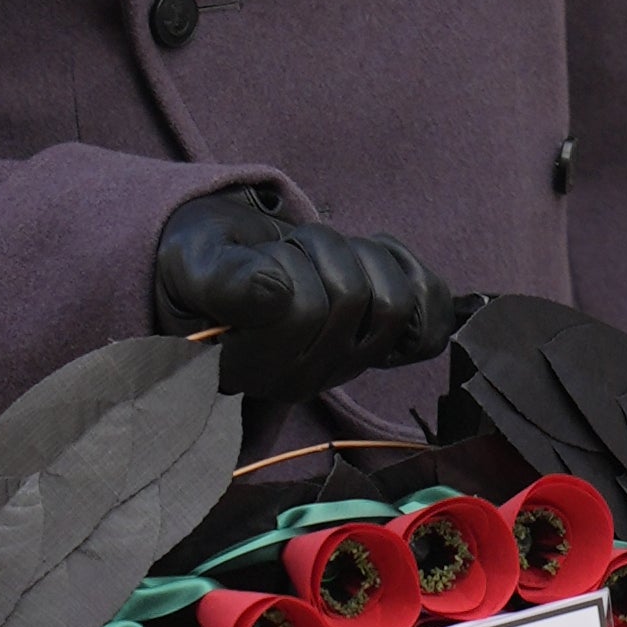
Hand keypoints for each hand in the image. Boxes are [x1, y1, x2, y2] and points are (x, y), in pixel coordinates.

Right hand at [151, 186, 462, 398]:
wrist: (233, 257)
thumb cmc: (212, 259)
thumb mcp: (196, 261)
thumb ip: (224, 280)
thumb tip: (273, 293)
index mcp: (248, 368)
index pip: (300, 311)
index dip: (286, 263)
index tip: (262, 258)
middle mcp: (299, 379)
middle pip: (351, 299)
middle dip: (323, 249)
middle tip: (290, 248)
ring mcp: (343, 367)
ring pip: (394, 304)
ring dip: (362, 256)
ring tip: (321, 254)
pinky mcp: (379, 350)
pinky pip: (431, 325)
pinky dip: (412, 273)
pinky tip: (375, 257)